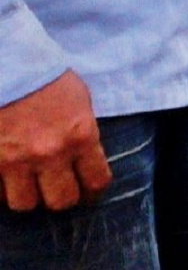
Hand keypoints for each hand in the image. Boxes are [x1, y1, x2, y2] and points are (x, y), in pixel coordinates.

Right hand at [0, 70, 109, 211]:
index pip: (96, 181)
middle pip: (61, 201)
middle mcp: (49, 153)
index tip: (87, 188)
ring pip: (24, 203)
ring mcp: (14, 159)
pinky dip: (1, 188)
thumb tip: (84, 157)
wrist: (7, 66)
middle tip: (56, 187)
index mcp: (79, 136)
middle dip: (60, 196)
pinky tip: (5, 176)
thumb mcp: (79, 101)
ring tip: (27, 183)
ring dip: (27, 195)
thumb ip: (83, 133)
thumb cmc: (44, 77)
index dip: (93, 189)